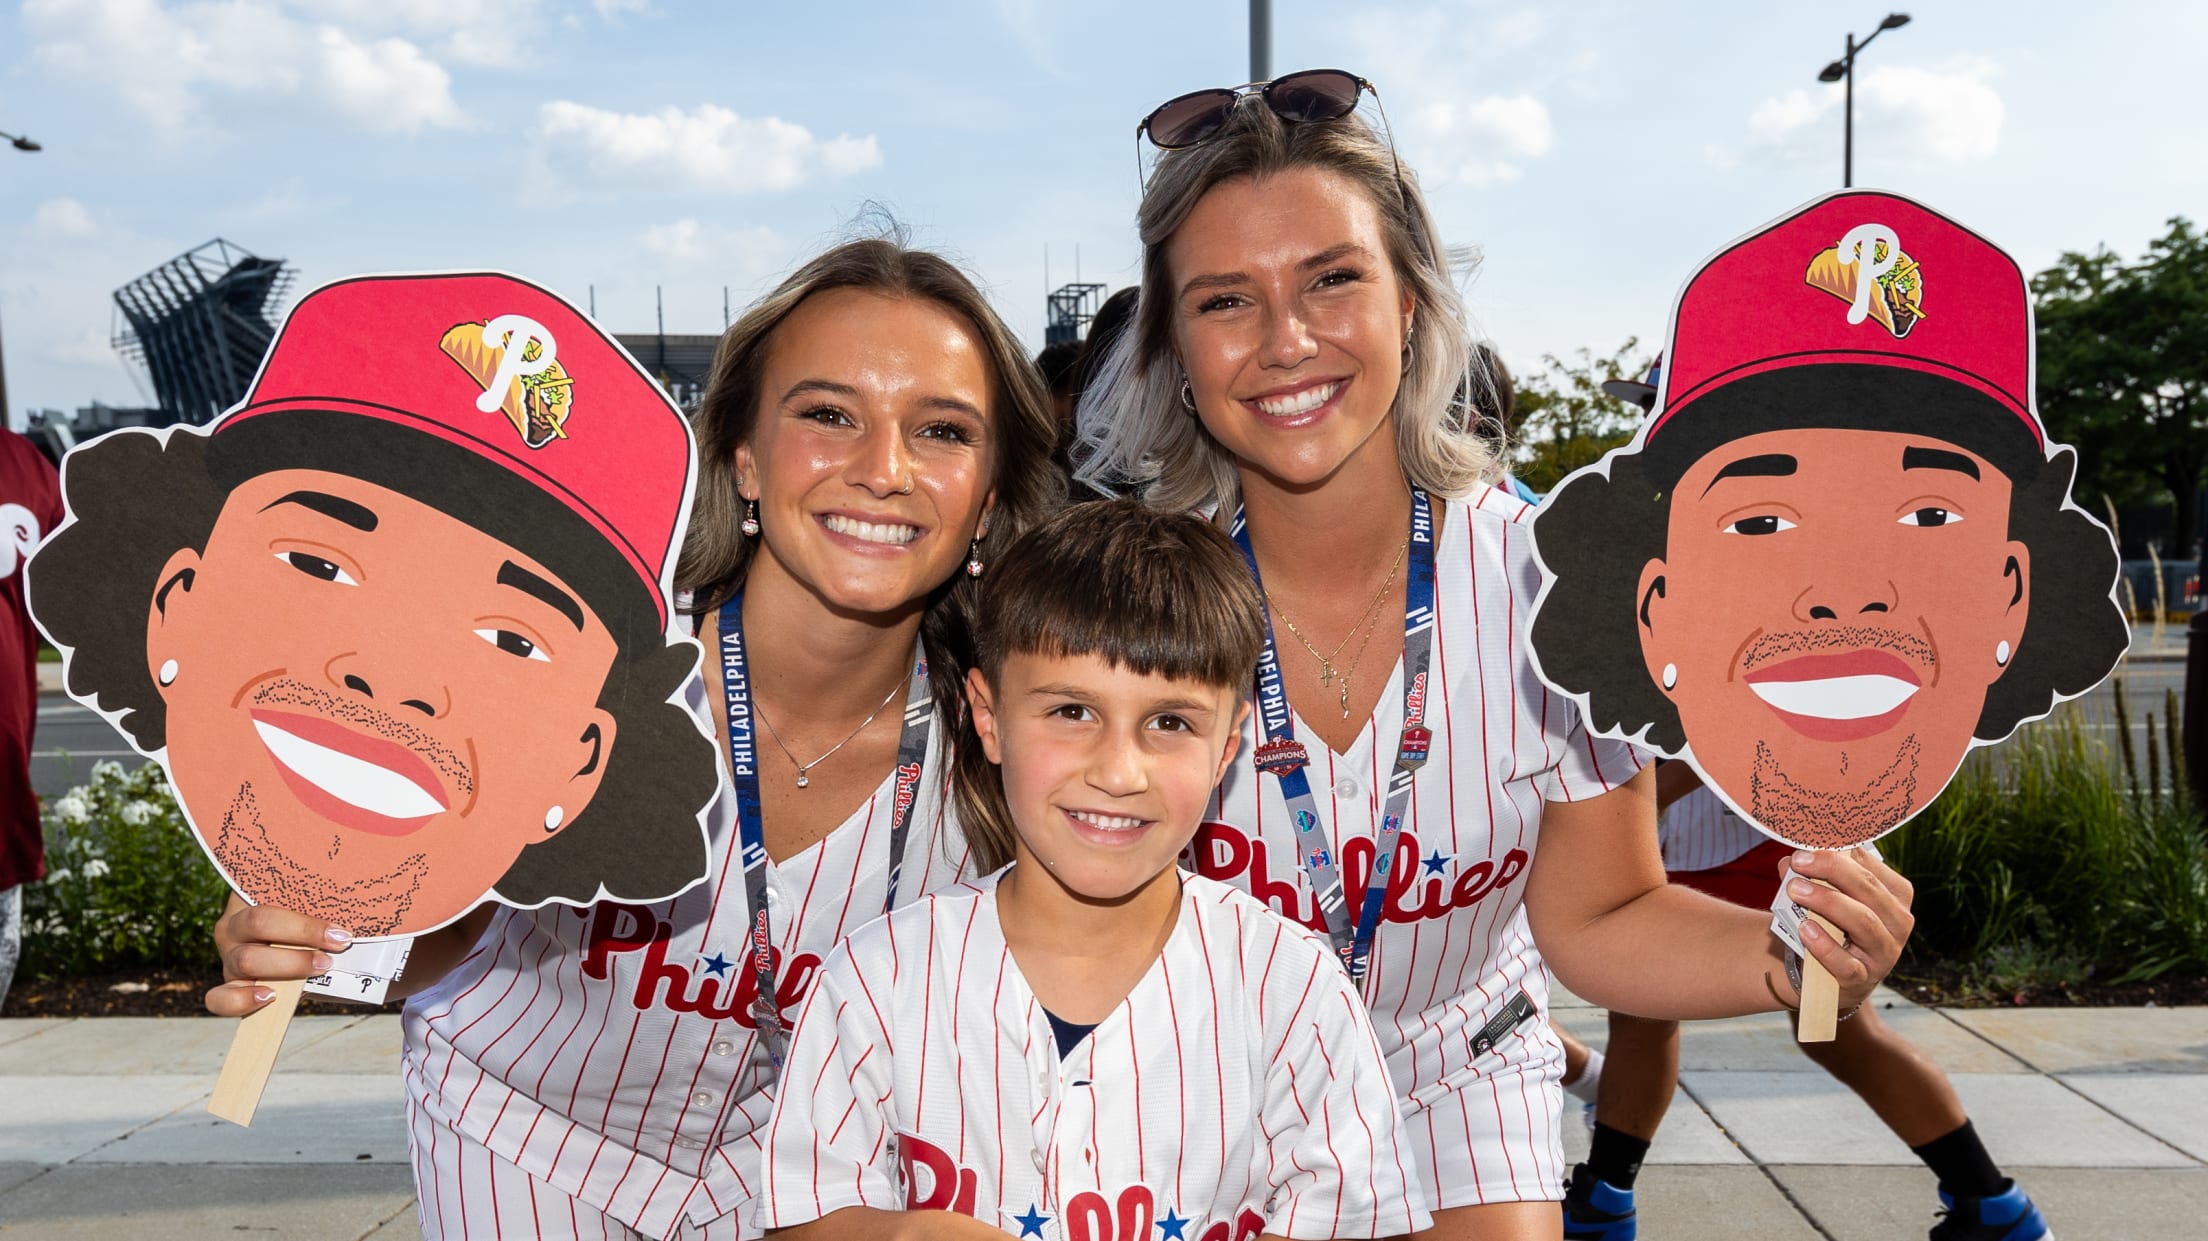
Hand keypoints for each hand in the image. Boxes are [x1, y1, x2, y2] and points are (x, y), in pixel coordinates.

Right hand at [205, 893, 354, 1016]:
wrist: (321, 954)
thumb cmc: (323, 920)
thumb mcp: (326, 903)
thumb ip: (335, 896)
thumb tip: (380, 888)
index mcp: (251, 892)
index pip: (265, 888)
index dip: (303, 905)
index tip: (340, 927)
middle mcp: (235, 922)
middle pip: (259, 922)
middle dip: (303, 934)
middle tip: (340, 944)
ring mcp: (230, 955)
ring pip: (247, 959)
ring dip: (290, 964)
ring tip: (322, 966)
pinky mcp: (230, 985)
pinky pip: (220, 998)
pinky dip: (242, 1000)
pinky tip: (271, 997)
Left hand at [1779, 847, 1915, 1011]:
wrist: (1825, 973)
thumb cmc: (1831, 923)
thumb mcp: (1828, 896)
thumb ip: (1812, 876)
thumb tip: (1789, 862)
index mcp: (1896, 894)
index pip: (1871, 867)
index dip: (1838, 853)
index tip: (1807, 846)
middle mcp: (1898, 922)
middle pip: (1868, 889)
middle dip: (1832, 871)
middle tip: (1799, 862)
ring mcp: (1884, 953)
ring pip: (1863, 921)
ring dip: (1827, 901)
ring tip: (1796, 890)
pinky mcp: (1863, 979)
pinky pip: (1847, 963)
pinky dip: (1825, 945)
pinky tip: (1805, 929)